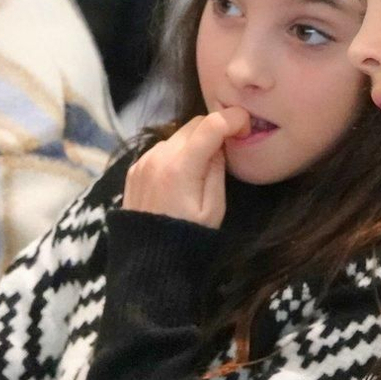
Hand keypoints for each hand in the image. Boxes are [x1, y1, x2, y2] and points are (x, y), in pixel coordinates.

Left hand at [124, 108, 249, 227]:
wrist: (148, 260)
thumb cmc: (187, 238)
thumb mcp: (214, 209)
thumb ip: (217, 171)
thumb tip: (219, 146)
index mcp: (180, 166)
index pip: (211, 124)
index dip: (234, 119)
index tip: (246, 129)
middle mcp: (159, 156)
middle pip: (194, 124)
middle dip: (215, 130)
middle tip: (228, 149)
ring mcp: (143, 161)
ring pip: (177, 135)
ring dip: (194, 142)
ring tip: (202, 167)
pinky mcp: (134, 169)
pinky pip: (161, 149)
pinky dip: (176, 153)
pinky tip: (180, 176)